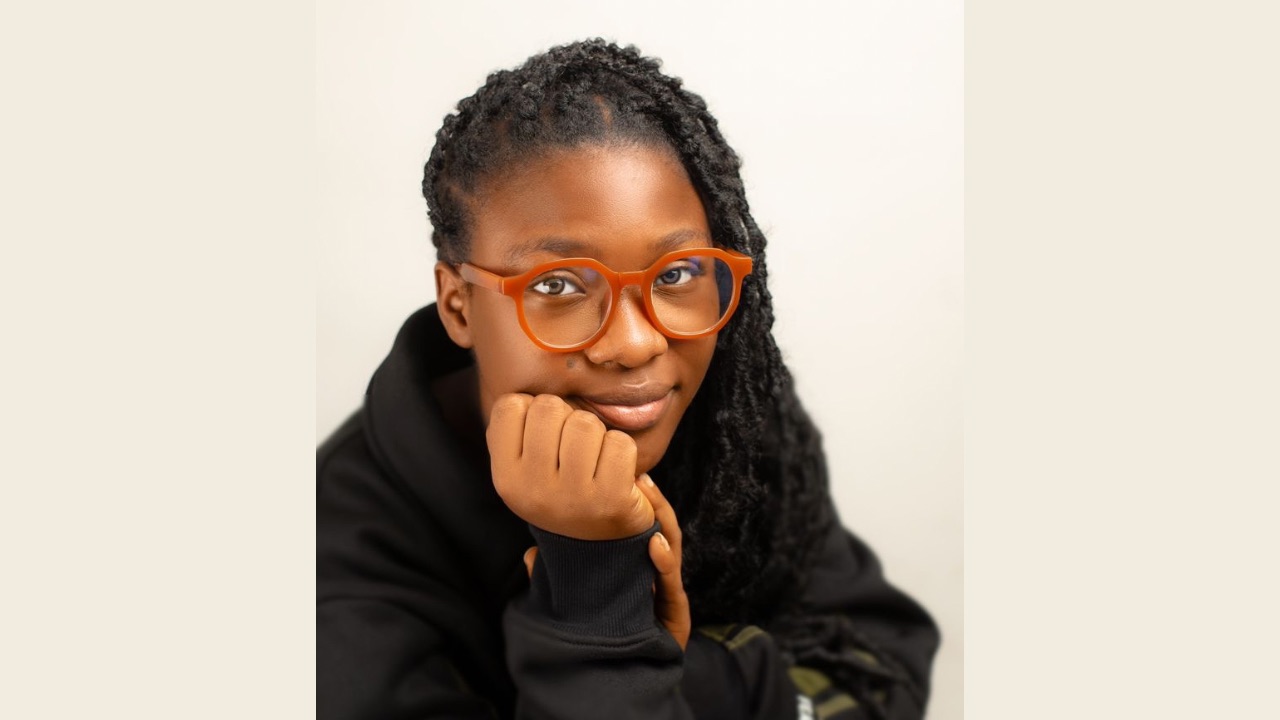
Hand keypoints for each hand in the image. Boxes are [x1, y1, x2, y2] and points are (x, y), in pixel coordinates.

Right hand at [488, 393, 654, 539]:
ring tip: (594, 463)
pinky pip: (620, 443)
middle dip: (567, 418)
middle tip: (573, 451)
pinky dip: (622, 452)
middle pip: (549, 407)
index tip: (544, 438)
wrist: (598, 550)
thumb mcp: (525, 468)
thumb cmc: (561, 491)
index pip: (511, 405)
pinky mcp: (612, 500)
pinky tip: (614, 474)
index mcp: (505, 478)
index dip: (533, 410)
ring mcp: (573, 497)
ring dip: (597, 436)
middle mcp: (532, 490)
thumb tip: (525, 375)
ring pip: (586, 422)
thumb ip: (519, 427)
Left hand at [521, 474, 689, 650]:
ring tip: (649, 501)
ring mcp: (666, 591)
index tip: (624, 475)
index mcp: (634, 563)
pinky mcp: (675, 614)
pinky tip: (656, 546)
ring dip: (662, 523)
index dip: (634, 500)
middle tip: (640, 479)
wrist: (628, 677)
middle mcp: (654, 572)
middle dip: (653, 502)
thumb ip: (559, 579)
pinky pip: (674, 586)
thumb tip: (528, 555)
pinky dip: (665, 564)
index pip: (637, 525)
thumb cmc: (608, 633)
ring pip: (671, 549)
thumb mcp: (580, 600)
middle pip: (659, 528)